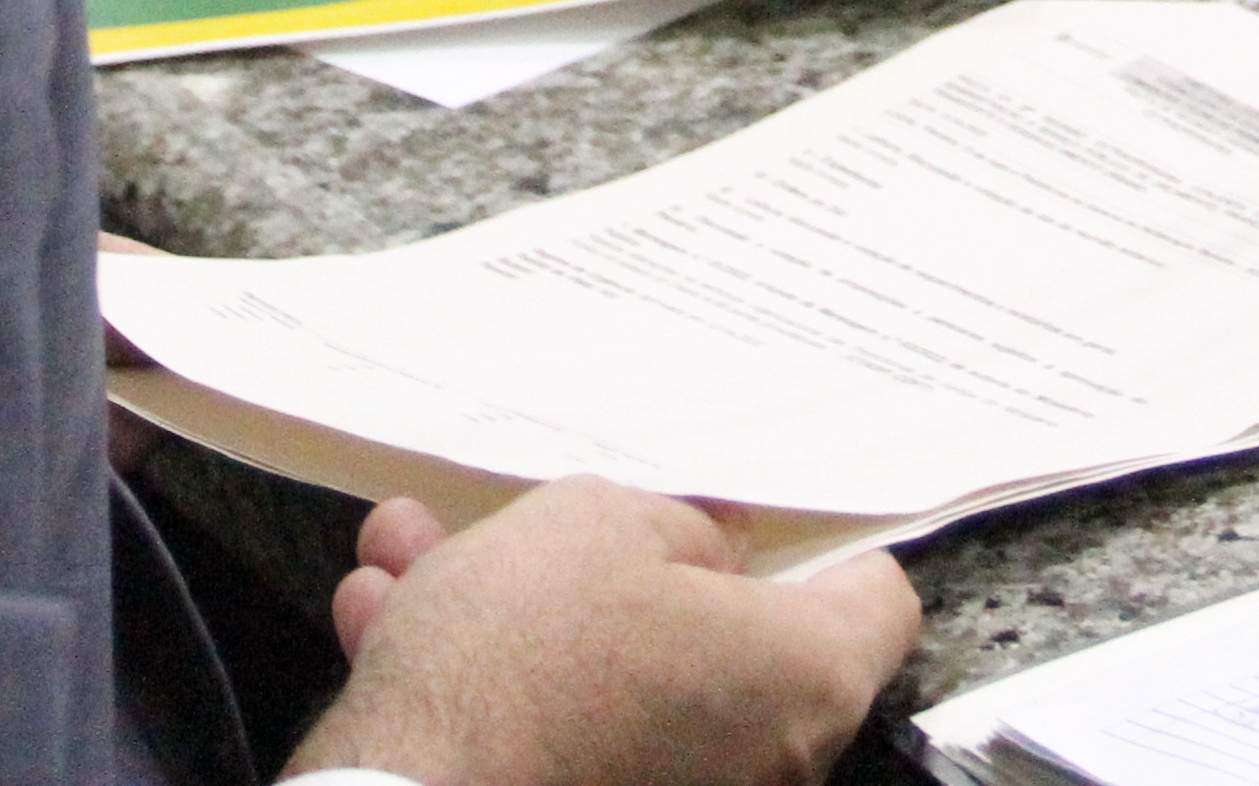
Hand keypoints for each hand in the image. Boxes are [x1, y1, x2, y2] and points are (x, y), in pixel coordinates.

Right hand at [291, 480, 917, 785]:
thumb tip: (708, 543)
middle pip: (719, 634)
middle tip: (554, 509)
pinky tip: (385, 610)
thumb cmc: (528, 658)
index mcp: (805, 675)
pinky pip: (557, 735)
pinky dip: (489, 681)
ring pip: (611, 678)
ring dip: (520, 608)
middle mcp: (764, 757)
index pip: (873, 598)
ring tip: (418, 544)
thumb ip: (673, 520)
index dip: (823, 536)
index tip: (765, 501)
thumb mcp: (597, 522)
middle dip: (617, 560)